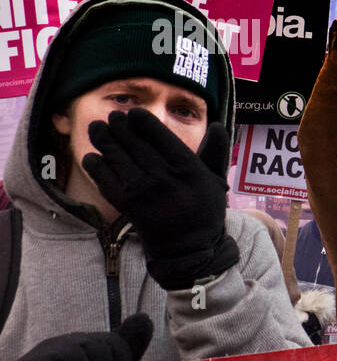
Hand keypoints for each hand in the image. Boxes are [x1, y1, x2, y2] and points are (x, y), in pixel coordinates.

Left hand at [83, 110, 237, 290]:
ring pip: (117, 157)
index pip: (160, 135)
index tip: (134, 114)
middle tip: (112, 117)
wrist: (189, 247)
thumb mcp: (216, 180)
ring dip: (104, 140)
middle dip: (119, 127)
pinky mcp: (128, 205)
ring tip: (97, 129)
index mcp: (188, 167)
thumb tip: (219, 124)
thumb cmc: (204, 210)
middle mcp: (165, 177)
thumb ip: (216, 152)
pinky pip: (105, 179)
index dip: (143, 121)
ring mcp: (144, 191)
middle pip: (135, 143)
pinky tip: (93, 157)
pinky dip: (96, 166)